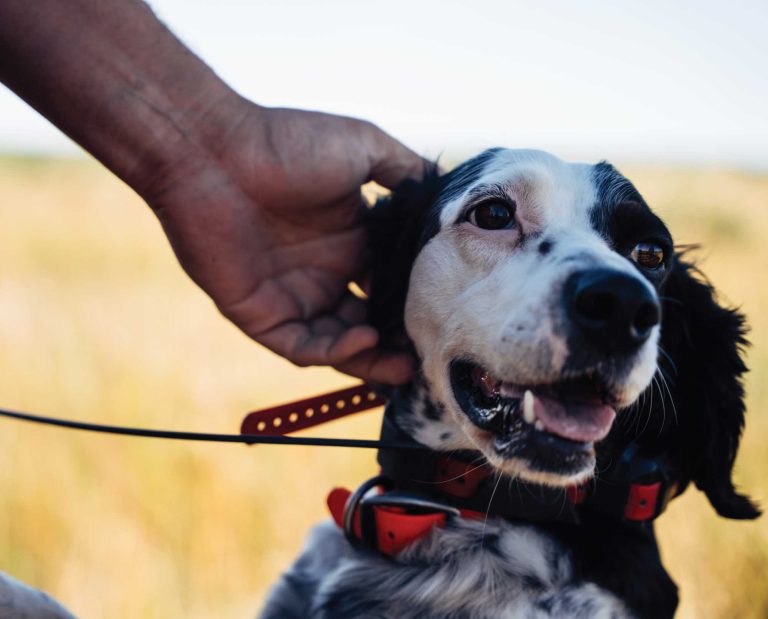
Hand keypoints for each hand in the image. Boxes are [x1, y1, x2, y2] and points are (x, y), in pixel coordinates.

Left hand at [142, 100, 427, 383]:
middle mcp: (326, 273)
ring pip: (340, 345)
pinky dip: (335, 351)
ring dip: (373, 359)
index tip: (450, 314)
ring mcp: (294, 296)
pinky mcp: (261, 315)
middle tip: (433, 355)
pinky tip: (363, 338)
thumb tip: (446, 193)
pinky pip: (303, 347)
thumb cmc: (287, 143)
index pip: (391, 285)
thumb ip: (405, 170)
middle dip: (400, 342)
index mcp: (352, 241)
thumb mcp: (363, 146)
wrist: (213, 151)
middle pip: (371, 323)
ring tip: (406, 366)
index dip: (417, 303)